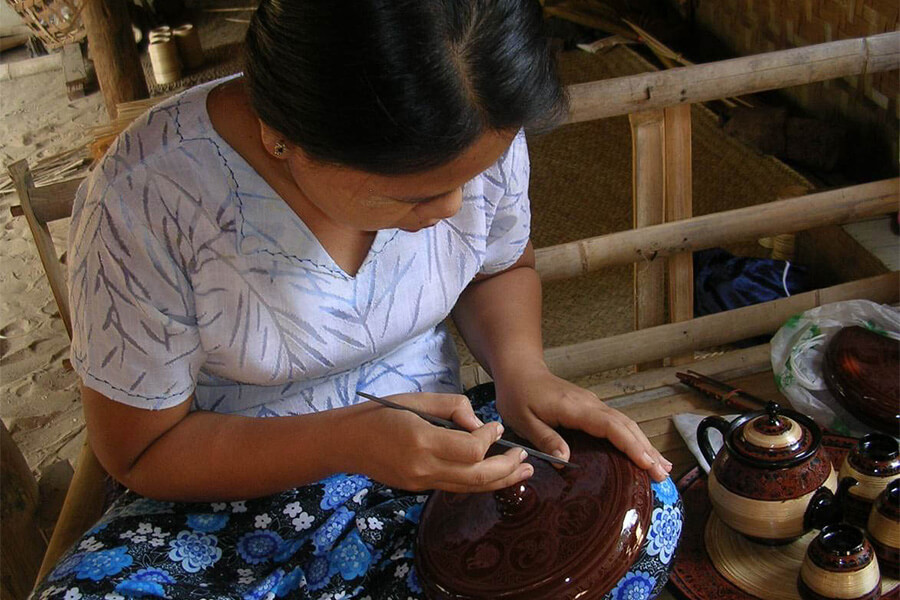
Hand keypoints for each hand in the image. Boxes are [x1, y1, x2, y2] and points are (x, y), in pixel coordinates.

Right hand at [345, 392, 532, 492]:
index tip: (495, 427)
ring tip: (524, 472)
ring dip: (500, 481)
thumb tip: (480, 425)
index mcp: (422, 441)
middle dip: (507, 468)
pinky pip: (456, 487)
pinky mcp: (419, 488)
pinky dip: (478, 482)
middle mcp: (423, 468)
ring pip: (470, 488)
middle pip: (478, 477)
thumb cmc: (379, 413)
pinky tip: (494, 475)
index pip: (472, 450)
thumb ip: (453, 408)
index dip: (489, 438)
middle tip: (525, 457)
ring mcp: (421, 482)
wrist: (346, 442)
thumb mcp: (417, 399)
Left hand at [494, 367, 671, 481]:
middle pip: (626, 426)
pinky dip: (633, 439)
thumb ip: (545, 439)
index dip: (631, 445)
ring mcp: (593, 405)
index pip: (610, 426)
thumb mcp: (523, 420)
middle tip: (662, 475)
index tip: (647, 462)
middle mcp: (590, 404)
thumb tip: (565, 461)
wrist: (520, 369)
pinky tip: (642, 453)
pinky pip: (617, 424)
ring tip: (662, 468)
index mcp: (575, 408)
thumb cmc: (519, 394)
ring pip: (625, 424)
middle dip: (646, 450)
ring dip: (644, 445)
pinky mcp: (592, 409)